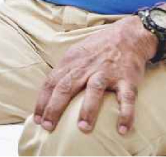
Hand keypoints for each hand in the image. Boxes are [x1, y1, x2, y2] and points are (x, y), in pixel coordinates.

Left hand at [33, 16, 156, 134]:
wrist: (128, 35)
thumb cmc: (98, 48)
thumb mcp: (75, 54)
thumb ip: (64, 71)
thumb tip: (48, 92)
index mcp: (71, 62)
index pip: (51, 83)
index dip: (42, 102)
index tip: (37, 119)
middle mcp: (86, 68)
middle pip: (66, 87)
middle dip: (55, 108)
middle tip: (48, 127)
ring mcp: (107, 73)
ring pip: (94, 90)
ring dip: (88, 110)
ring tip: (83, 128)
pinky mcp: (127, 79)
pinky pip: (127, 98)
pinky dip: (126, 114)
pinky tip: (122, 129)